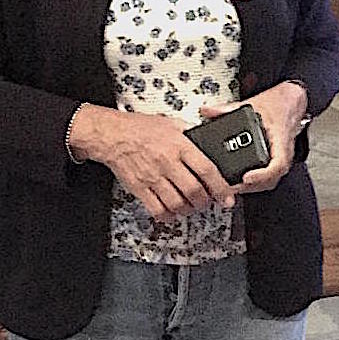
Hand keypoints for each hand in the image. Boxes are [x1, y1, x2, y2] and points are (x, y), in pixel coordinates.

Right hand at [67, 105, 234, 221]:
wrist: (111, 134)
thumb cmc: (140, 128)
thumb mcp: (172, 123)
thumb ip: (192, 134)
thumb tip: (210, 141)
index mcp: (179, 146)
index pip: (207, 170)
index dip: (220, 187)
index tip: (227, 197)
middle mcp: (167, 163)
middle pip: (194, 191)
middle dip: (205, 201)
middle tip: (208, 201)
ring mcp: (152, 177)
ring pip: (177, 203)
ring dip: (188, 209)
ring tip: (191, 206)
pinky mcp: (139, 187)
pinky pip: (156, 209)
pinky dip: (168, 215)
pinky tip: (173, 212)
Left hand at [202, 81, 307, 194]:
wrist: (291, 103)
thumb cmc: (277, 105)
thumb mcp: (252, 104)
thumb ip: (228, 108)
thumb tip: (208, 111)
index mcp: (281, 139)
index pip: (278, 164)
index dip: (262, 175)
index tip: (246, 177)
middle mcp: (283, 153)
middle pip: (272, 179)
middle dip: (251, 186)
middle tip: (231, 187)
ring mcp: (281, 159)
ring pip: (270, 181)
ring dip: (252, 187)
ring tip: (232, 187)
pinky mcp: (276, 162)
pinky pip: (268, 178)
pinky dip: (254, 183)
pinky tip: (240, 182)